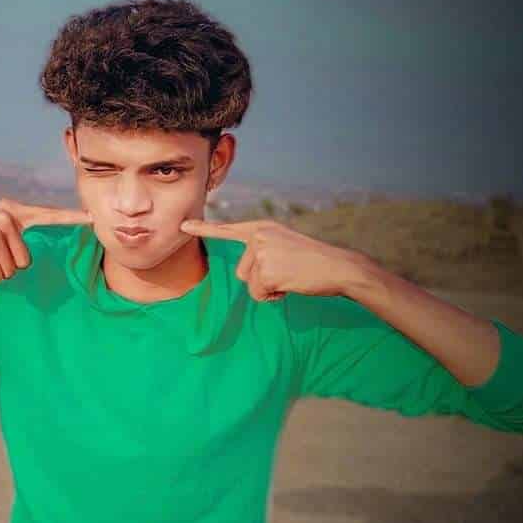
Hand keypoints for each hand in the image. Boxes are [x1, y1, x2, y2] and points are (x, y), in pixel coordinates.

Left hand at [178, 217, 364, 301]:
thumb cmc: (313, 262)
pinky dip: (274, 297)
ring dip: (268, 289)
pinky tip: (291, 285)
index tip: (183, 226)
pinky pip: (259, 295)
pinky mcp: (266, 270)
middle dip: (261, 280)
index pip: (228, 230)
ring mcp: (262, 252)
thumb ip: (263, 251)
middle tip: (287, 272)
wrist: (339, 267)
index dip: (204, 230)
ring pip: (249, 284)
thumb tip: (248, 271)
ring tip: (290, 277)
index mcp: (262, 229)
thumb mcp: (284, 247)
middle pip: (241, 272)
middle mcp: (258, 236)